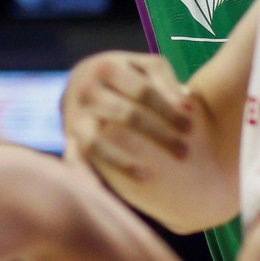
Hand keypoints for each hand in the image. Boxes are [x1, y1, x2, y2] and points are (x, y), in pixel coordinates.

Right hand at [63, 51, 194, 177]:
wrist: (81, 81)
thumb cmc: (126, 75)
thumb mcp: (144, 67)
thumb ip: (166, 81)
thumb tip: (187, 106)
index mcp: (107, 67)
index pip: (143, 92)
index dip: (169, 110)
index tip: (191, 127)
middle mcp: (86, 90)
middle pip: (126, 115)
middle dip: (158, 135)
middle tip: (184, 153)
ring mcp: (74, 116)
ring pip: (96, 142)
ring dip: (122, 162)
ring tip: (148, 176)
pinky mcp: (69, 137)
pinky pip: (75, 158)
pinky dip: (84, 175)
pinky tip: (101, 193)